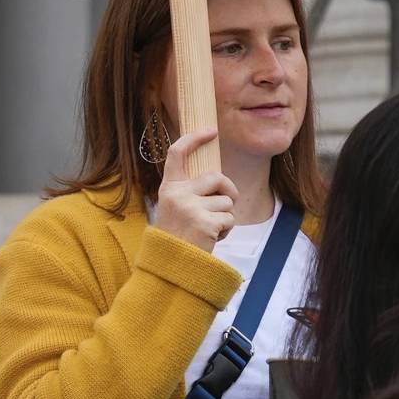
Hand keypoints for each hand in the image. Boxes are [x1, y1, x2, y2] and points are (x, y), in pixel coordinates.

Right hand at [149, 128, 235, 250]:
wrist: (169, 267)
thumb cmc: (176, 238)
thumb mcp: (175, 209)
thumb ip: (190, 192)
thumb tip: (218, 178)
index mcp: (168, 188)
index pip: (177, 153)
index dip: (194, 138)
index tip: (211, 130)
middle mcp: (177, 194)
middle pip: (216, 177)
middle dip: (227, 190)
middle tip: (225, 204)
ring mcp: (191, 208)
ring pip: (226, 201)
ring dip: (224, 216)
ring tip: (209, 229)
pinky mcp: (205, 222)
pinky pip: (229, 219)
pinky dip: (226, 230)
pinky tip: (212, 238)